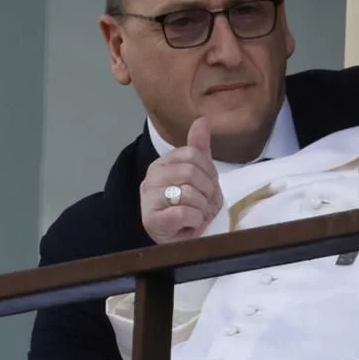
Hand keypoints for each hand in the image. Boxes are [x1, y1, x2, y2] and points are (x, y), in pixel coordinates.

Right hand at [141, 117, 222, 243]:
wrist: (180, 240)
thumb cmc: (190, 207)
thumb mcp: (199, 175)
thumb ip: (198, 147)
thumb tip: (202, 120)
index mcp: (162, 164)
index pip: (192, 154)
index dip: (209, 171)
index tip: (210, 186)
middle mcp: (151, 178)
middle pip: (190, 172)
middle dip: (208, 191)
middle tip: (207, 204)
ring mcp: (148, 199)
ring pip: (187, 193)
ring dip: (203, 208)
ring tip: (199, 215)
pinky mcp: (151, 220)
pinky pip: (183, 213)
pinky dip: (195, 220)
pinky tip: (191, 224)